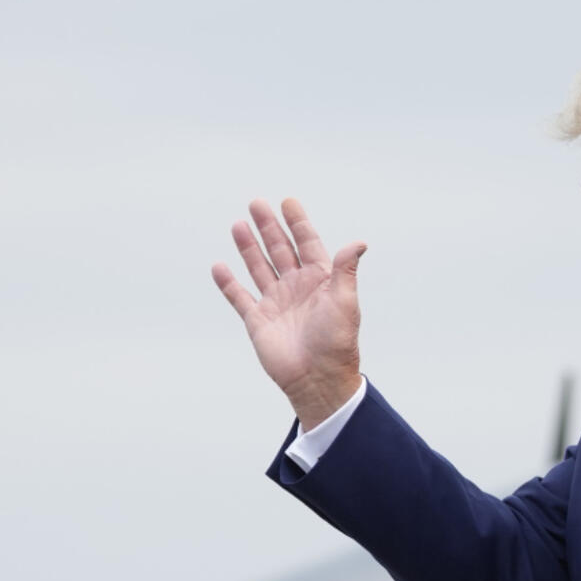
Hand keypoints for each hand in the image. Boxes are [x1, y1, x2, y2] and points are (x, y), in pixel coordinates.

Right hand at [212, 198, 365, 430]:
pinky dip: (228, 283)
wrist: (317, 378)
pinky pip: (239, 297)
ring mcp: (276, 302)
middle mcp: (297, 287)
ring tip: (239, 224)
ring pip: (259, 267)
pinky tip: (220, 266)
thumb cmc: (337, 342)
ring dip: (249, 247)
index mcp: (320, 280)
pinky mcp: (258, 320)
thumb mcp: (345, 301)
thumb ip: (345, 270)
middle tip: (257, 203)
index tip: (288, 202)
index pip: (308, 244)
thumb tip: (359, 242)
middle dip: (269, 227)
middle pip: (280, 250)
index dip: (298, 223)